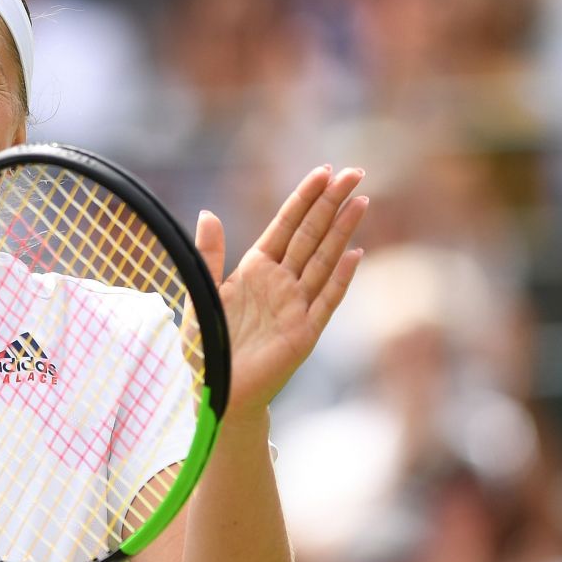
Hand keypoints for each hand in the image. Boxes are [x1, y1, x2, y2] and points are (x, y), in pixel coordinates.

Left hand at [198, 166, 368, 416]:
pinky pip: (325, 301)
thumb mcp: (201, 293)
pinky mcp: (304, 333)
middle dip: (331, 204)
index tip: (324, 171)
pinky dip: (340, 278)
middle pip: (311, 236)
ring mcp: (296, 306)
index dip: (304, 199)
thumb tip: (208, 212)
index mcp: (255, 270)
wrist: (215, 390)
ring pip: (323, 261)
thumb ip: (208, 255)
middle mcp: (280, 283)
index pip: (286, 226)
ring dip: (342, 232)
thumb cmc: (207, 345)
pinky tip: (356, 254)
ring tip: (361, 201)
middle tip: (355, 173)